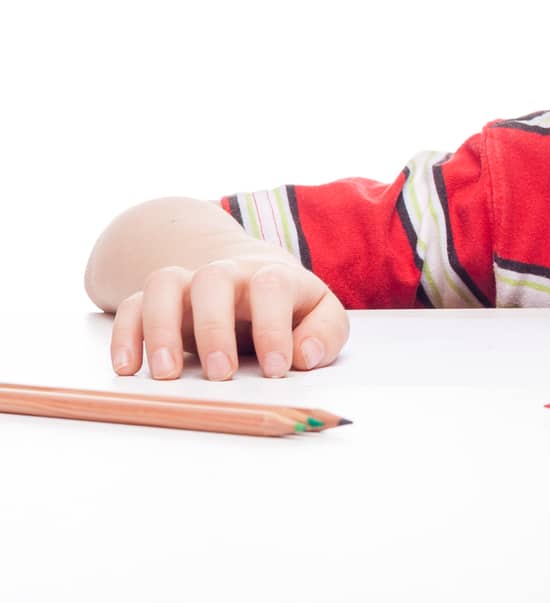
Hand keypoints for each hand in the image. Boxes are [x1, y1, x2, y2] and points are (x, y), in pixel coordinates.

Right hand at [110, 253, 349, 380]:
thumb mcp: (320, 313)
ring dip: (160, 328)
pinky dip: (125, 334)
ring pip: (164, 284)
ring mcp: (187, 284)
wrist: (247, 272)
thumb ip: (325, 332)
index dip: (273, 327)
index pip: (272, 286)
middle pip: (212, 280)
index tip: (276, 370)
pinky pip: (131, 305)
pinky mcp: (156, 301)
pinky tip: (128, 368)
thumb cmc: (289, 304)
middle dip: (213, 328)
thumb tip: (305, 354)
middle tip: (222, 375)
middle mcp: (226, 274)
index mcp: (271, 275)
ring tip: (166, 375)